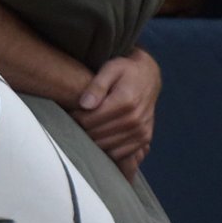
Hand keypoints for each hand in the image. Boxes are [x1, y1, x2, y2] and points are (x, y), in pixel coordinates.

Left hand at [72, 49, 159, 175]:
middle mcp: (136, 119)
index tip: (72, 112)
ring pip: (105, 146)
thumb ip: (97, 85)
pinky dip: (107, 149)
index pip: (89, 120)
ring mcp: (141, 131)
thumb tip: (85, 104)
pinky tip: (101, 136)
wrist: (148, 77)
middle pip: (96, 135)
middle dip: (82, 129)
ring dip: (92, 140)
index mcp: (126, 101)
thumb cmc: (126, 72)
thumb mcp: (111, 69)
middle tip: (77, 121)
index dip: (76, 118)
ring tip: (88, 127)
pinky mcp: (144, 138)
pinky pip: (119, 153)